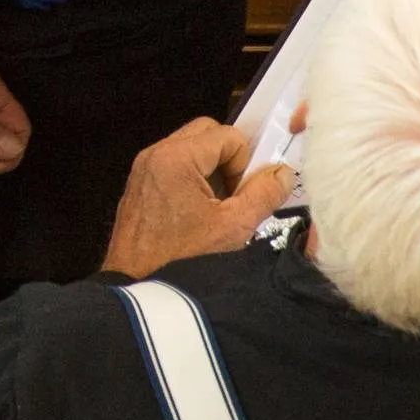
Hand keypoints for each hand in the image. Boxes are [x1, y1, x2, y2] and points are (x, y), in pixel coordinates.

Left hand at [100, 119, 289, 277]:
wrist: (138, 286)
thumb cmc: (182, 258)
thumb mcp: (234, 227)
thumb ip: (264, 194)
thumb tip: (282, 172)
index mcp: (176, 157)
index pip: (229, 135)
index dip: (245, 163)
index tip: (242, 195)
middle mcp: (156, 154)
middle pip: (207, 134)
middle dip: (229, 161)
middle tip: (234, 196)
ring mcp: (144, 168)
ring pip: (192, 149)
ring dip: (213, 171)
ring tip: (217, 209)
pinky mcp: (141, 184)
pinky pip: (175, 165)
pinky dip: (194, 180)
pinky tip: (199, 214)